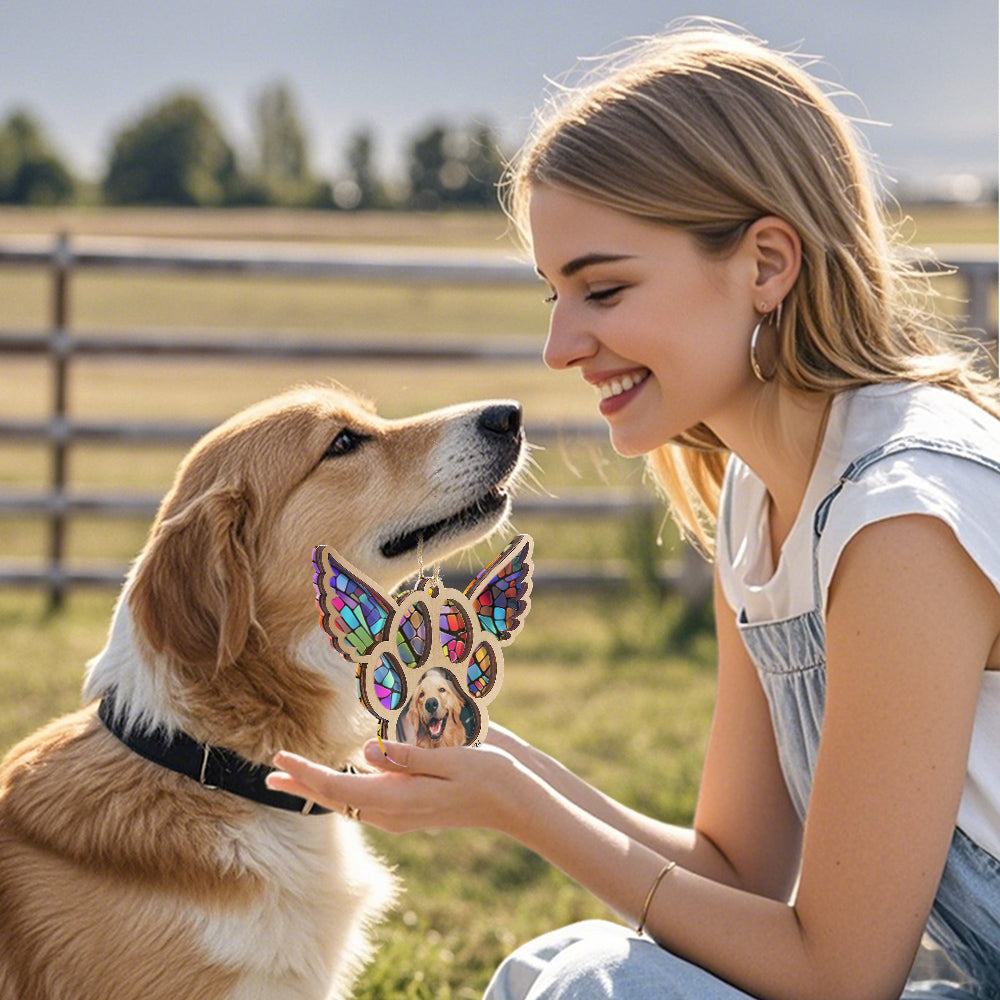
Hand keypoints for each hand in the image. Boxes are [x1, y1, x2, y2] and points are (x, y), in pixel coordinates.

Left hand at [266, 739, 516, 834]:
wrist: (517, 802)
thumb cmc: (490, 774)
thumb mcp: (451, 758)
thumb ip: (407, 756)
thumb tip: (366, 752)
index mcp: (399, 800)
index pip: (339, 789)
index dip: (306, 774)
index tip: (279, 761)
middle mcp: (395, 812)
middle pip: (337, 799)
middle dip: (304, 786)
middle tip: (271, 776)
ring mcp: (403, 814)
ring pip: (350, 801)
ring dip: (321, 788)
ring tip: (295, 777)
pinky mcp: (413, 809)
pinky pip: (369, 800)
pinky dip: (346, 789)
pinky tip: (342, 777)